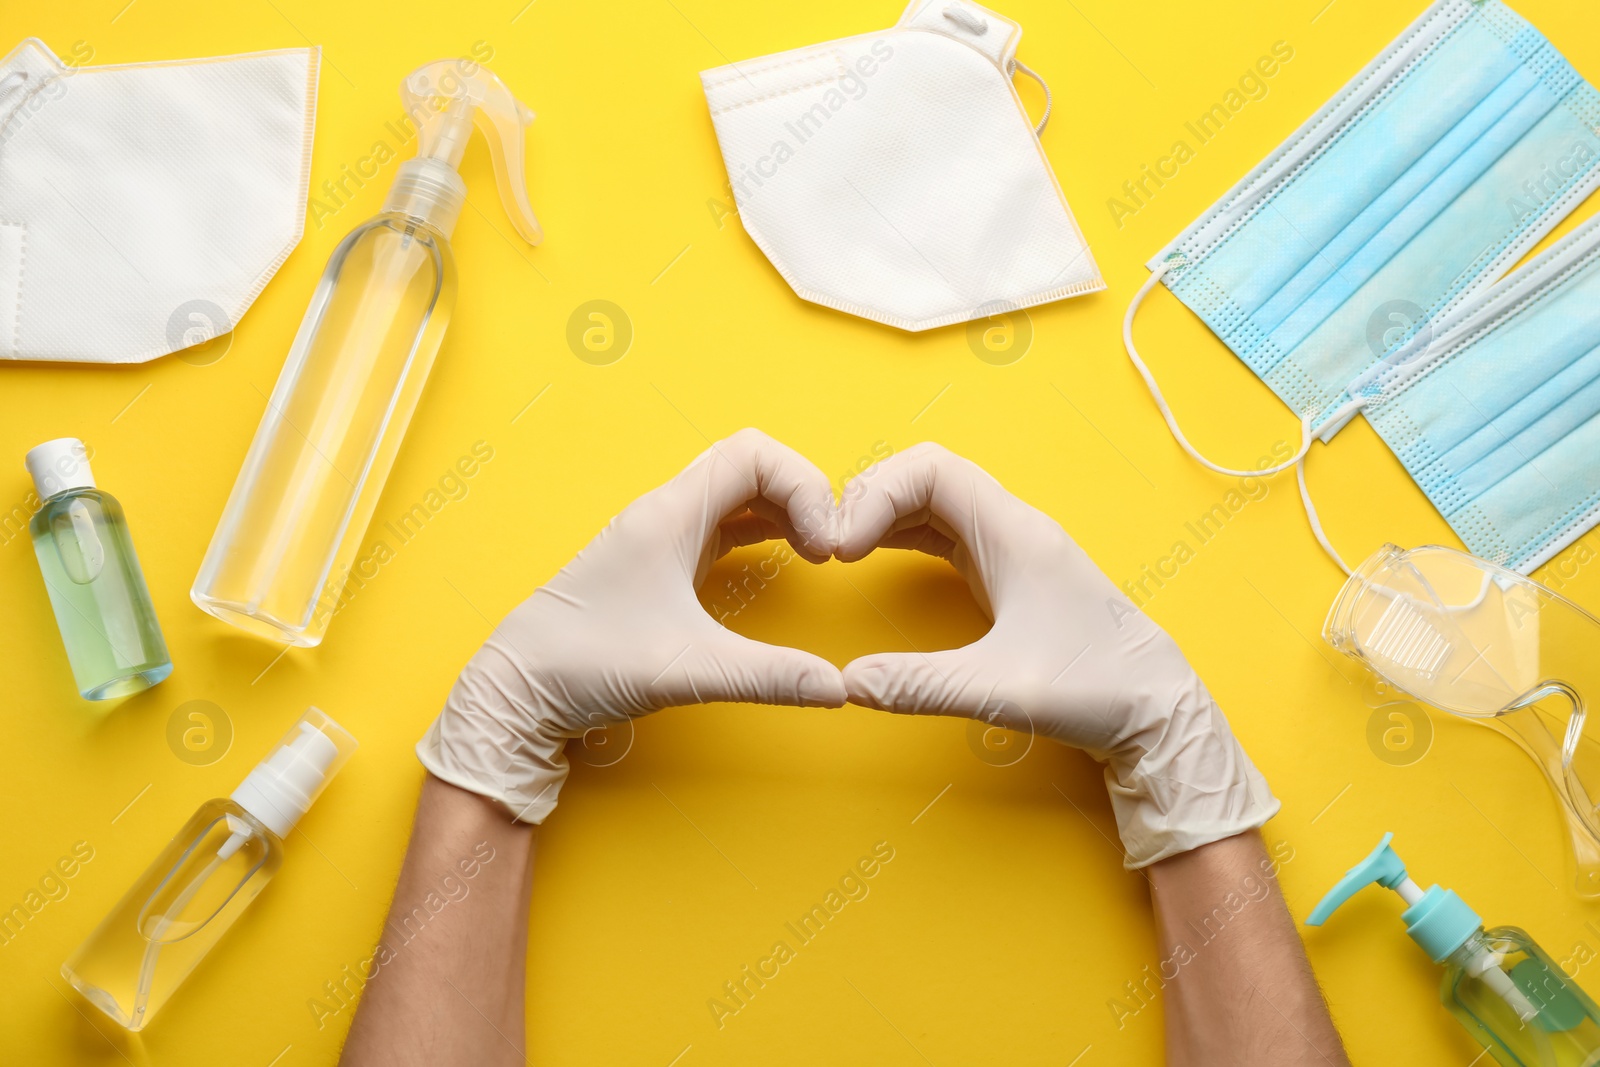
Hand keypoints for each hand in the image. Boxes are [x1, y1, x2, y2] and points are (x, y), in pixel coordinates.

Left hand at [417, 429, 847, 822]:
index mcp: (669, 516)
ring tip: (816, 554)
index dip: (804, 486)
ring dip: (784, 512)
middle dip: (803, 495)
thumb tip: (838, 688)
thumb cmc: (583, 665)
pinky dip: (762, 532)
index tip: (824, 545)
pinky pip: (724, 524)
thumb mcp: (687, 670)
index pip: (753, 454)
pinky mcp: (660, 563)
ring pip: (738, 494)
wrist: (518, 689)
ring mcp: (661, 536)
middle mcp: (665, 514)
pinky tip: (782, 562)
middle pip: (751, 467)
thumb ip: (767, 677)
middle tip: (829, 549)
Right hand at [834, 443, 1277, 866]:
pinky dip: (903, 534)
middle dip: (869, 497)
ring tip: (839, 548)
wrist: (1156, 709)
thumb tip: (847, 684)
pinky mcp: (1008, 573)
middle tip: (829, 545)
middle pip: (926, 476)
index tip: (843, 546)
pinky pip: (944, 531)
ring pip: (933, 501)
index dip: (875, 494)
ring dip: (883, 514)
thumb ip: (921, 685)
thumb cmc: (1097, 689)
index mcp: (1015, 533)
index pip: (931, 469)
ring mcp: (1011, 548)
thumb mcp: (1002, 690)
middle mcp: (1012, 528)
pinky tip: (875, 556)